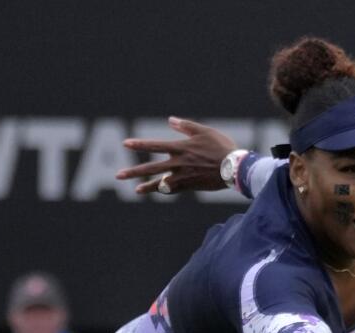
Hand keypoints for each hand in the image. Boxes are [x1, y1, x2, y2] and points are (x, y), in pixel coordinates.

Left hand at [116, 116, 236, 194]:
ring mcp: (184, 176)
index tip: (125, 144)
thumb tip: (170, 120)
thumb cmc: (222, 147)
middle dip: (134, 172)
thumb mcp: (205, 131)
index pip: (155, 146)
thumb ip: (186, 126)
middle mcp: (179, 163)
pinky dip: (166, 189)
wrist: (235, 168)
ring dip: (148, 186)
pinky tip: (159, 190)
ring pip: (161, 183)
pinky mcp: (192, 185)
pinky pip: (175, 189)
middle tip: (119, 176)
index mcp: (181, 148)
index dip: (139, 145)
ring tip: (136, 190)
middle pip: (152, 168)